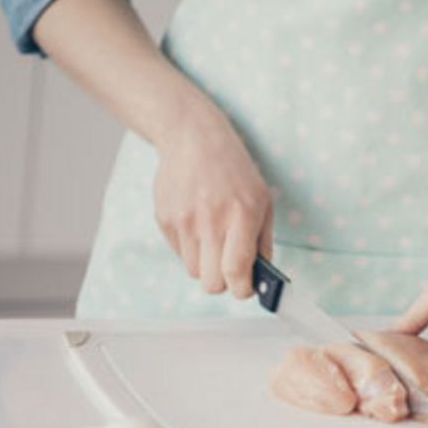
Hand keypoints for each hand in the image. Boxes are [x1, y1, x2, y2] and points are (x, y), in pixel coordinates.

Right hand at [153, 108, 271, 297]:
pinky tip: (197, 223)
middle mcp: (210, 220)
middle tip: (230, 268)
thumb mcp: (263, 200)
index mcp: (241, 215)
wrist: (193, 138)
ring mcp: (183, 220)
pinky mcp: (164, 219)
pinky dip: (191, 249)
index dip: (243, 289)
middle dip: (224, 282)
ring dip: (206, 265)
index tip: (246, 288)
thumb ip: (263, 242)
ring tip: (214, 239)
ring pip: (194, 272)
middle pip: (212, 283)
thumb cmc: (235, 171)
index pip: (236, 272)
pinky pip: (179, 254)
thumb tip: (262, 279)